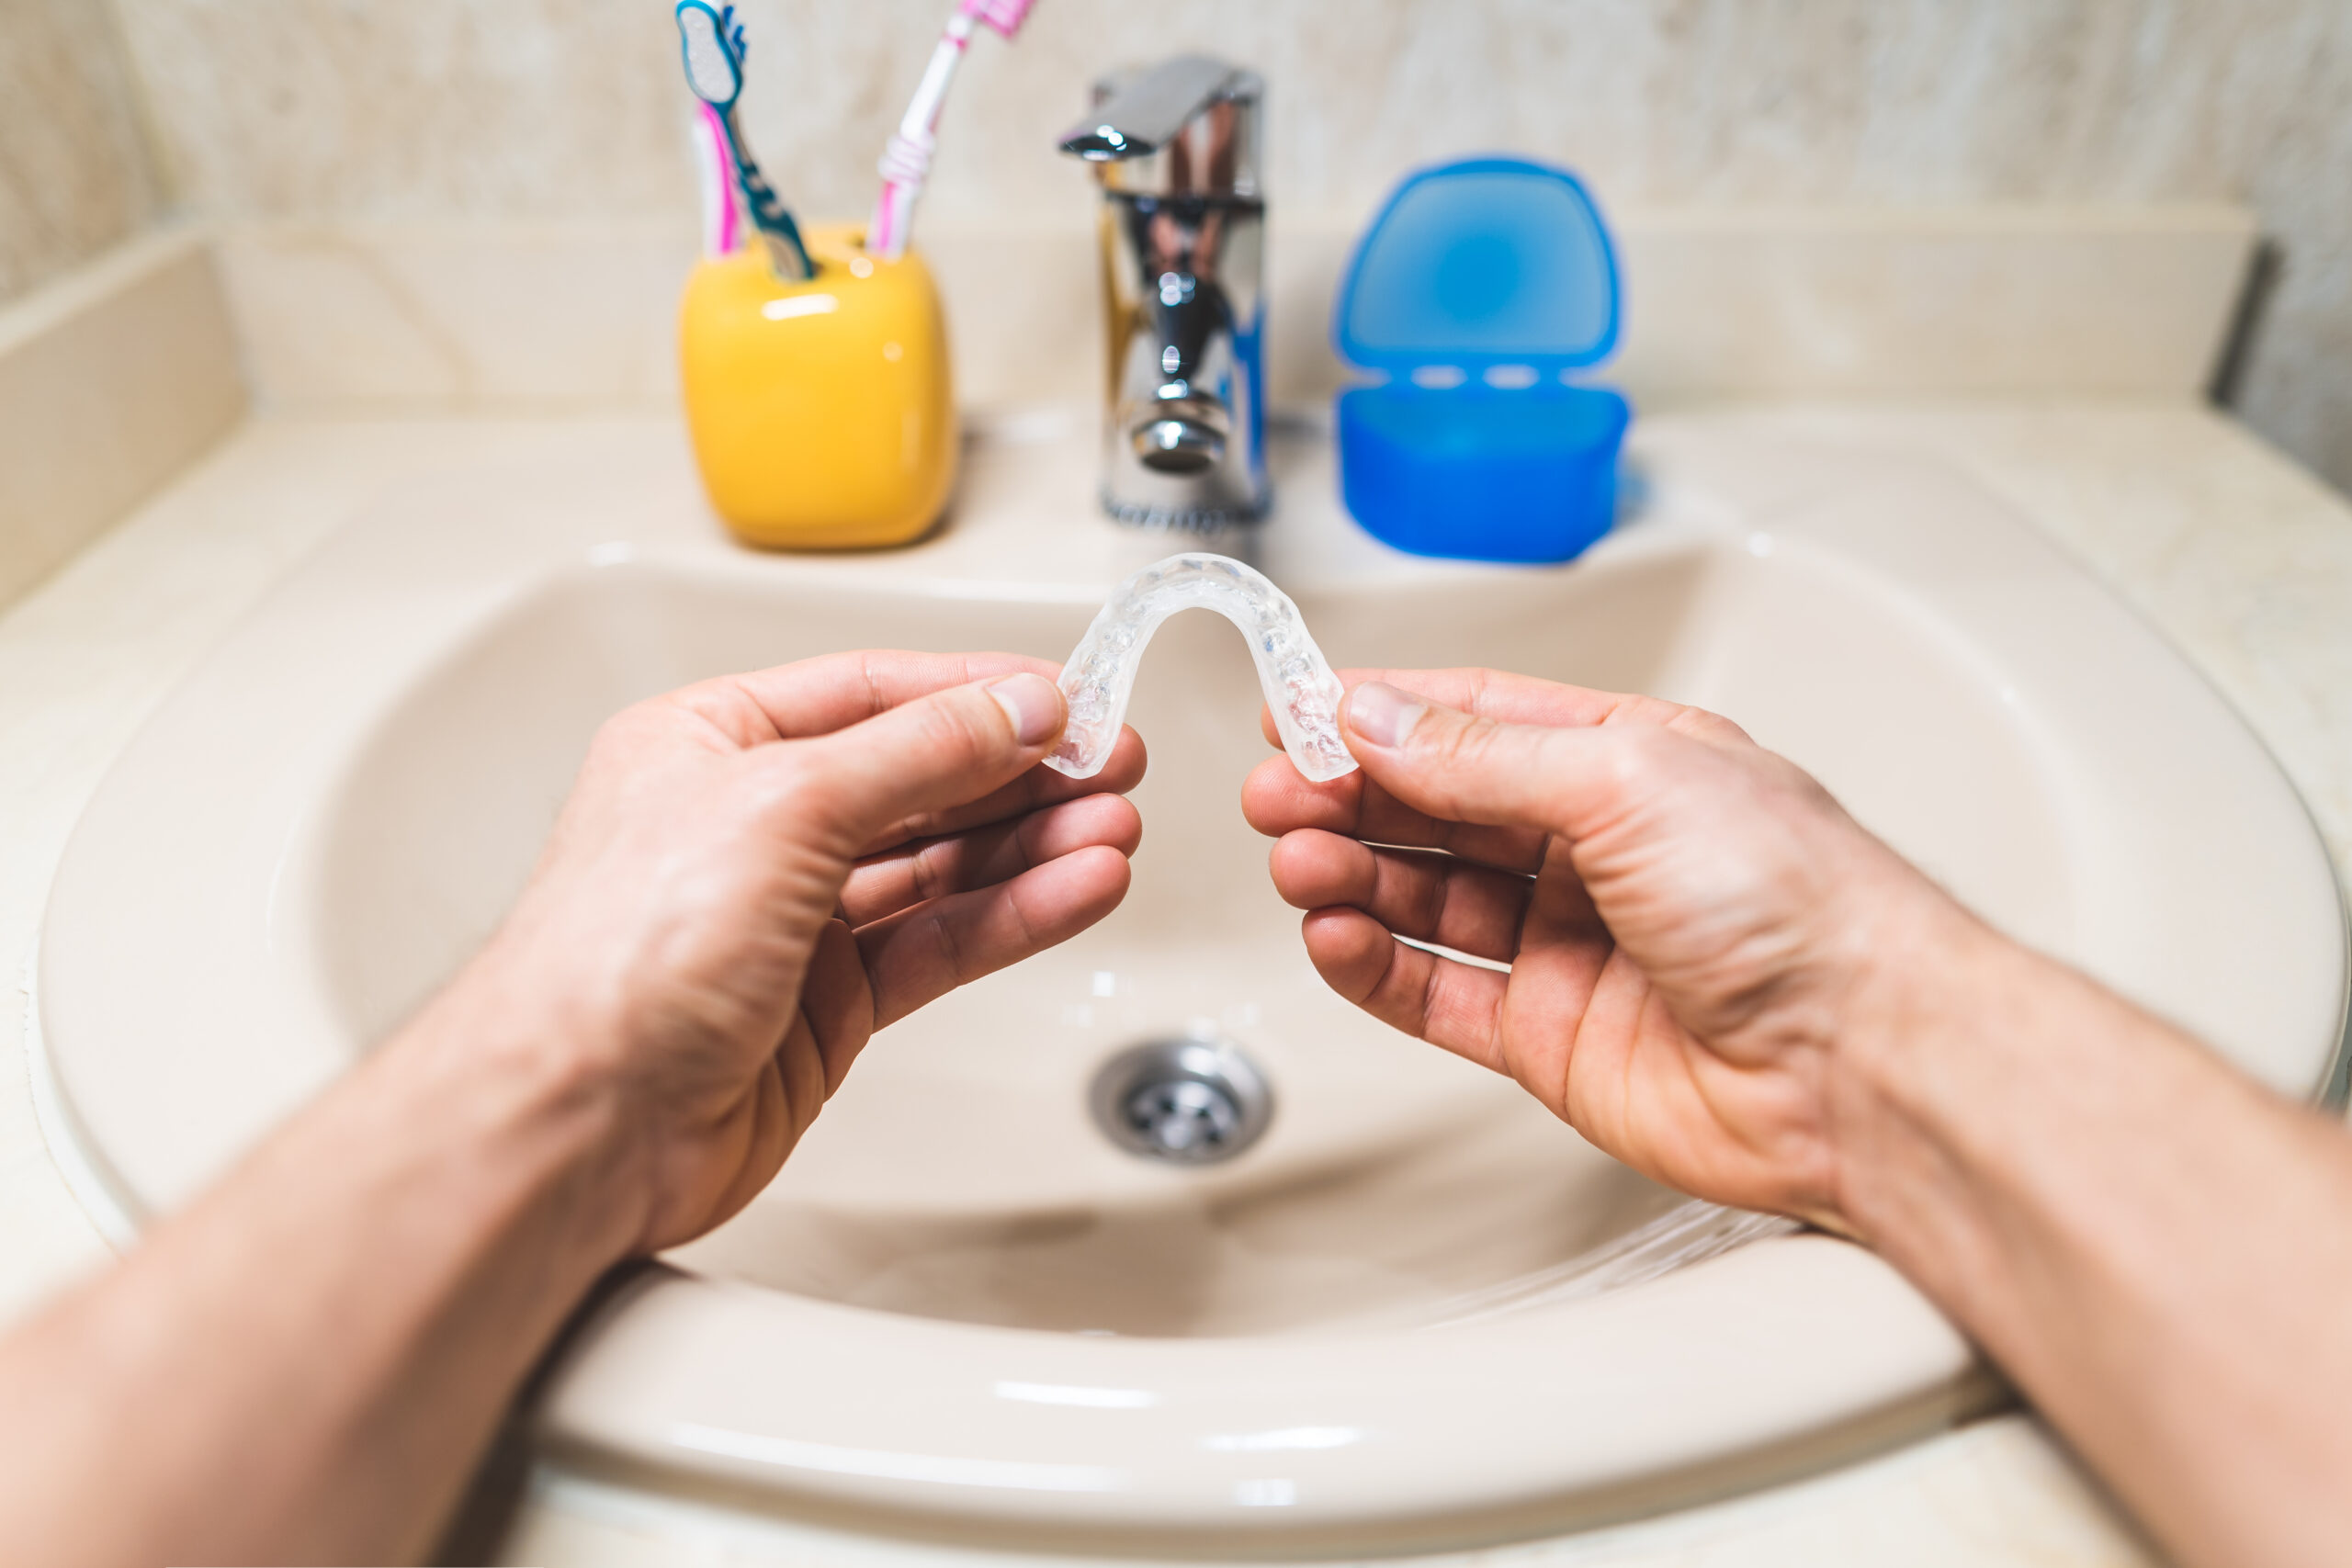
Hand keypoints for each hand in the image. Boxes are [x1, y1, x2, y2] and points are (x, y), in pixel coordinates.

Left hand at [420, 651, 1143, 1253]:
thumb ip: (917, 753)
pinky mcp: (827, 1005)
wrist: (578, 1124)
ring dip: (1032, 847)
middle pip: (918, 780)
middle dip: (1022, 773)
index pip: (871, 693)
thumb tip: (1011, 709)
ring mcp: (791, 920)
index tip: (1067, 699)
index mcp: (709, 744)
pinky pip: (940, 942)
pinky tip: (1075, 891)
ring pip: (940, 867)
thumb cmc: (615, 959)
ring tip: (1114, 829)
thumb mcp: (783, 804)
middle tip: (1114, 765)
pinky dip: (1012, 916)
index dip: (977, 693)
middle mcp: (751, 825)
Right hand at [1243, 669, 1968, 1230]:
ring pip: (1425, 902)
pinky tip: (1333, 938)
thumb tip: (1380, 717)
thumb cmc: (1800, 905)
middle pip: (1437, 811)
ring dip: (1351, 878)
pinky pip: (1437, 995)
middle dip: (1349, 797)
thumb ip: (1483, 755)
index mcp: (1629, 761)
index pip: (1475, 721)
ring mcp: (1571, 945)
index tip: (1296, 713)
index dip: (1381, 716)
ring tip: (1298, 864)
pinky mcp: (1552, 1038)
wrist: (1861, 1063)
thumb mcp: (1626, 778)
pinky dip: (1374, 967)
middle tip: (1278, 796)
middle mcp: (1597, 849)